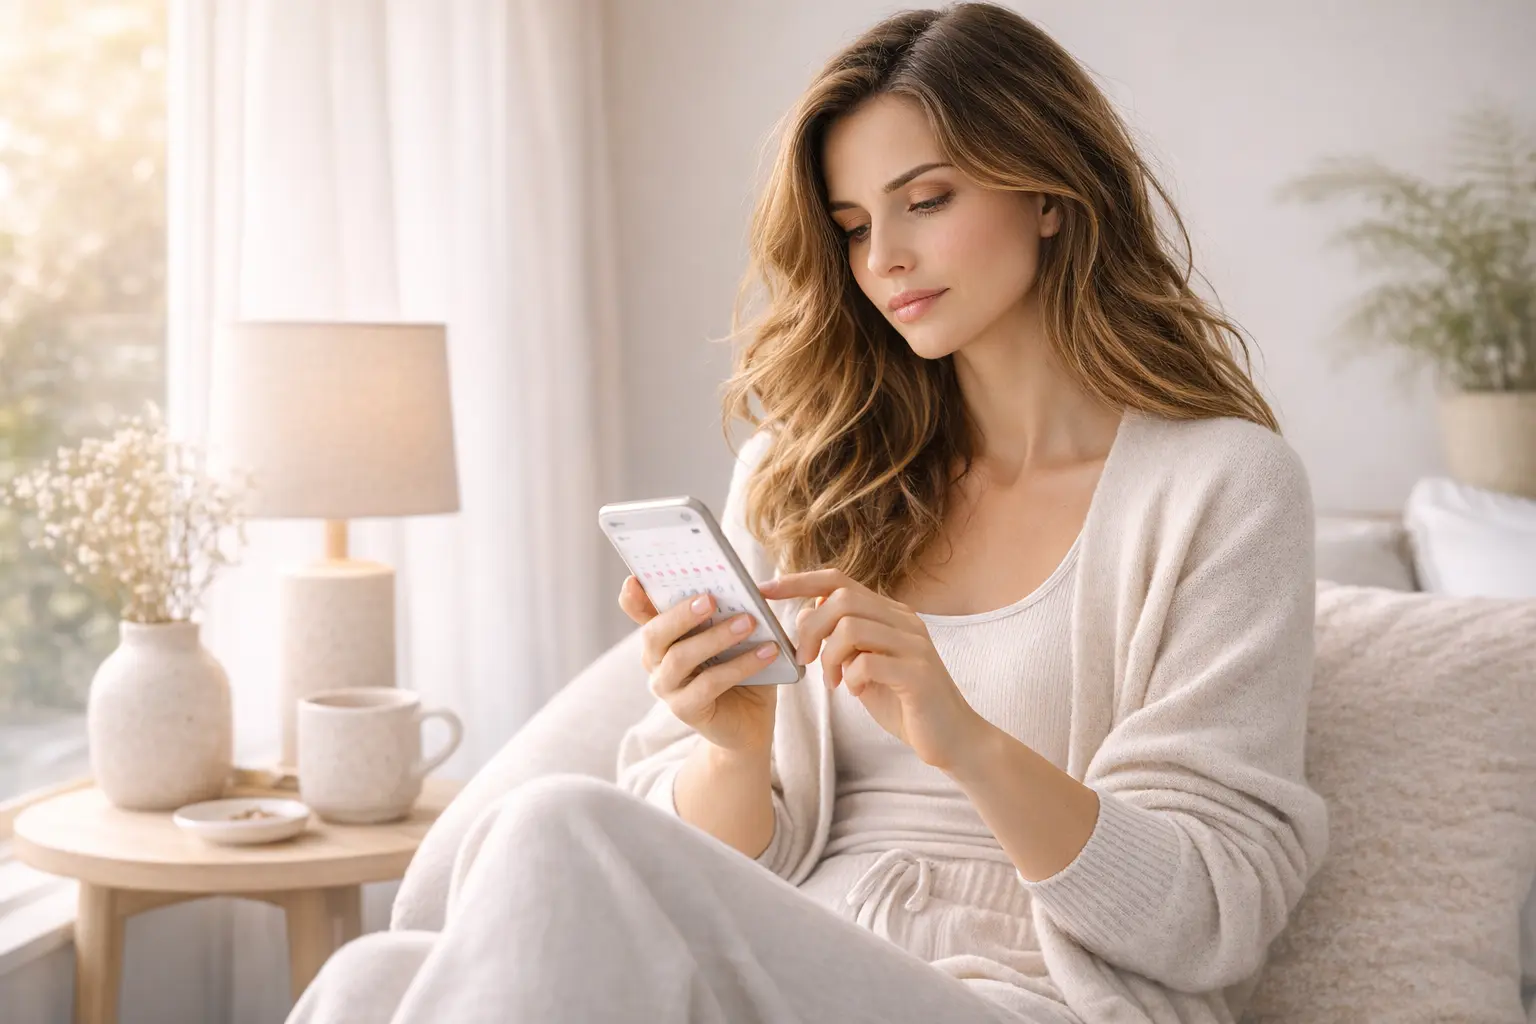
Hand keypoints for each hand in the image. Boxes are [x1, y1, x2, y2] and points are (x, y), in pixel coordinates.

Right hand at [618, 576, 778, 754]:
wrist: (750, 720)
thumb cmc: (740, 669)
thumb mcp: (735, 635)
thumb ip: (732, 611)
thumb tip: (751, 586)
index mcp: (663, 635)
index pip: (638, 611)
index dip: (632, 597)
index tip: (635, 579)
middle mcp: (655, 660)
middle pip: (654, 633)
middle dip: (681, 614)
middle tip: (710, 599)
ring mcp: (666, 687)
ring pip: (681, 658)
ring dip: (716, 637)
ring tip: (748, 622)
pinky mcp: (685, 710)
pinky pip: (710, 683)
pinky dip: (741, 665)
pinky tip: (767, 652)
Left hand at [758, 570, 984, 772]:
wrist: (951, 738)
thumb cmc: (904, 702)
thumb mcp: (865, 665)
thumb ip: (842, 638)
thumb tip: (808, 611)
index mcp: (889, 613)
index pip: (839, 580)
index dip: (798, 581)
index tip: (764, 590)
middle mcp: (904, 620)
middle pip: (841, 599)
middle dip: (810, 628)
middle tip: (804, 660)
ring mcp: (914, 645)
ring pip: (851, 627)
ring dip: (829, 656)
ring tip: (833, 682)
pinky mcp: (918, 673)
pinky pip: (867, 663)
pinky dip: (851, 678)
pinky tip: (855, 692)